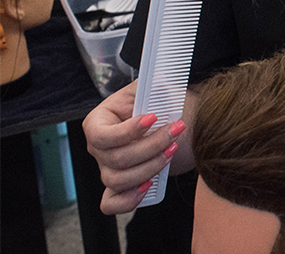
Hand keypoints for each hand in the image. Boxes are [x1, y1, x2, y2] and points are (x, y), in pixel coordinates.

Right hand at [82, 79, 186, 213]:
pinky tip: (149, 185)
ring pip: (117, 180)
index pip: (101, 135)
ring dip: (149, 168)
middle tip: (176, 132)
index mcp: (100, 121)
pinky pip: (111, 203)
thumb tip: (157, 82)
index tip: (154, 117)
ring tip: (172, 151)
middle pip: (114, 159)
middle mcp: (100, 147)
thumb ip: (155, 86)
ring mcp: (109, 168)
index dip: (127, 131)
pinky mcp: (123, 186)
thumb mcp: (160, 89)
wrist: (183, 123)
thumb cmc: (167, 105)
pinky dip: (127, 200)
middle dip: (149, 147)